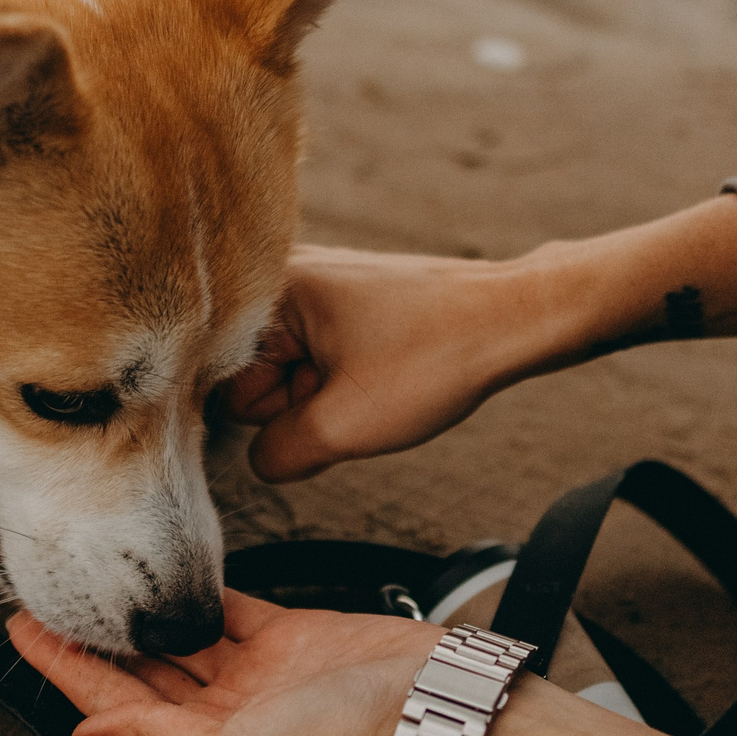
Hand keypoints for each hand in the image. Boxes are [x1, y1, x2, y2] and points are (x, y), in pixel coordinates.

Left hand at [9, 589, 716, 735]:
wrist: (435, 705)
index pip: (116, 712)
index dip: (65, 674)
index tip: (21, 633)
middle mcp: (224, 722)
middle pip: (137, 678)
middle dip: (87, 644)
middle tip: (37, 597)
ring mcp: (256, 678)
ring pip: (174, 643)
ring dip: (130, 617)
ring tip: (83, 581)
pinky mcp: (288, 638)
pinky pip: (224, 614)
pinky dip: (190, 598)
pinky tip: (158, 576)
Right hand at [217, 245, 537, 481]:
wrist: (514, 320)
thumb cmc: (435, 359)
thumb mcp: (343, 426)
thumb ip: (275, 455)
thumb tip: (259, 460)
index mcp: (268, 288)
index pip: (222, 381)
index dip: (271, 412)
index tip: (320, 404)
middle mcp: (281, 275)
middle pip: (251, 376)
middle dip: (298, 403)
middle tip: (354, 394)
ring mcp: (313, 286)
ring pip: (287, 372)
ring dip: (323, 396)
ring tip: (374, 382)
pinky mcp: (340, 300)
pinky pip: (315, 358)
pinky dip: (342, 380)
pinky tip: (380, 374)